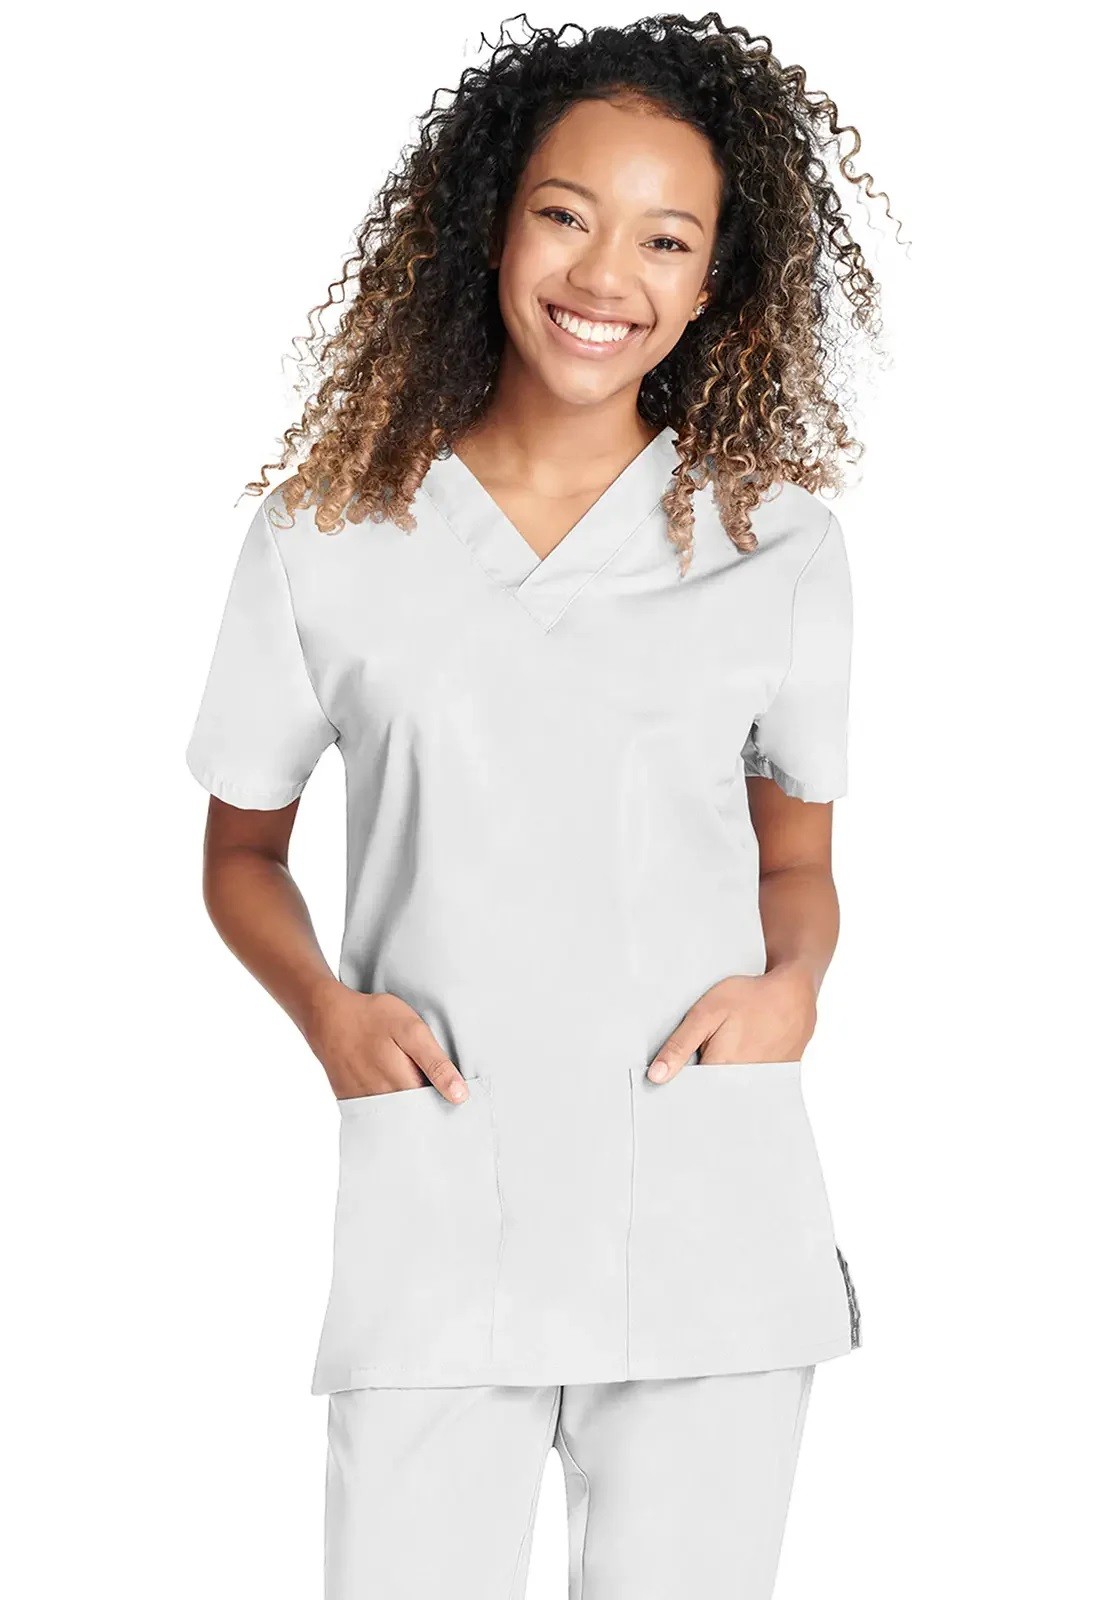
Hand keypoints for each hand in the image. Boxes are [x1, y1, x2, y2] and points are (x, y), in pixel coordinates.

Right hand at [303, 980, 468, 1103]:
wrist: (327, 1016)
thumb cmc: (373, 1018)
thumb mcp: (412, 1031)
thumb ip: (436, 1064)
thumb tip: (460, 1096)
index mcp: (403, 1087)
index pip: (435, 1113)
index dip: (447, 1106)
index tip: (456, 1100)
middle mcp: (383, 1103)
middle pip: (415, 1120)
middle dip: (429, 1113)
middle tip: (438, 1095)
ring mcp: (365, 1104)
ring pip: (396, 1119)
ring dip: (409, 1112)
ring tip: (416, 1092)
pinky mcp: (351, 1101)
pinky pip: (377, 1114)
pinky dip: (389, 1109)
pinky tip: (394, 1091)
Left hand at [647, 964, 817, 1083]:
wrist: (794, 994)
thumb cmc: (750, 999)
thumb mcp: (706, 1013)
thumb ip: (680, 1044)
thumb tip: (656, 1076)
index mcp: (720, 1070)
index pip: (689, 1093)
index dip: (677, 1086)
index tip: (666, 1082)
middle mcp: (742, 1085)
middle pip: (709, 1095)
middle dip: (698, 1084)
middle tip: (696, 1060)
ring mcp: (761, 1085)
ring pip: (729, 1091)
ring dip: (719, 1081)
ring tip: (722, 1054)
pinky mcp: (774, 1081)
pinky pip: (749, 1087)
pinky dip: (740, 1077)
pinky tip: (740, 1056)